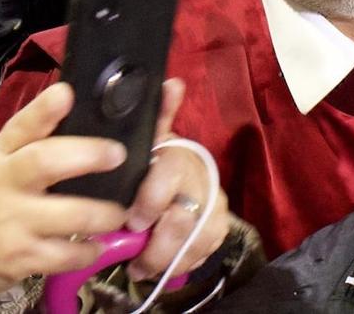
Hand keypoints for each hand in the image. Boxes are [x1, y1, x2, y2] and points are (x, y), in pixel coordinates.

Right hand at [0, 82, 132, 303]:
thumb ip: (26, 145)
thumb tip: (72, 115)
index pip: (20, 126)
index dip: (44, 109)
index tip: (67, 93)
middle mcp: (5, 184)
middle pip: (45, 162)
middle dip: (86, 156)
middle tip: (117, 154)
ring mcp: (14, 222)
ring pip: (68, 215)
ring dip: (102, 214)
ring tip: (120, 212)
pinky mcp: (23, 258)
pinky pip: (66, 255)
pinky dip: (90, 252)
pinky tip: (100, 246)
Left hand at [122, 80, 232, 281]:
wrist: (195, 170)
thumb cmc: (164, 155)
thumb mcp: (156, 134)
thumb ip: (158, 113)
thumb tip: (170, 82)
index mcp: (181, 159)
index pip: (168, 181)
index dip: (149, 203)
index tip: (131, 221)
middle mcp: (203, 184)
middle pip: (183, 221)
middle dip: (156, 246)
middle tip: (132, 261)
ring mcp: (216, 208)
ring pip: (196, 242)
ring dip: (167, 261)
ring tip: (141, 270)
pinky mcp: (221, 228)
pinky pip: (205, 252)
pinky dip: (183, 264)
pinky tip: (163, 271)